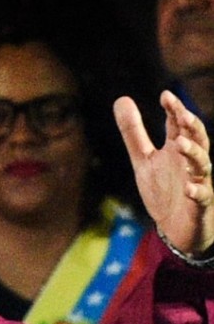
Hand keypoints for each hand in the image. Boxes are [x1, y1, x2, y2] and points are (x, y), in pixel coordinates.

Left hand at [115, 90, 213, 256]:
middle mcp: (190, 163)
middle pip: (196, 140)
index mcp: (177, 151)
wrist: (176, 227)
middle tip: (181, 114)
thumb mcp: (143, 159)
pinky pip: (202, 197)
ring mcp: (198, 183)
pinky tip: (188, 188)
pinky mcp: (200, 205)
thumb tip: (121, 98)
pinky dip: (197, 191)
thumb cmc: (164, 189)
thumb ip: (133, 132)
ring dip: (193, 153)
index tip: (165, 95)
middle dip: (191, 126)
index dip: (174, 110)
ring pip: (203, 165)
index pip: (179, 125)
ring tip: (179, 143)